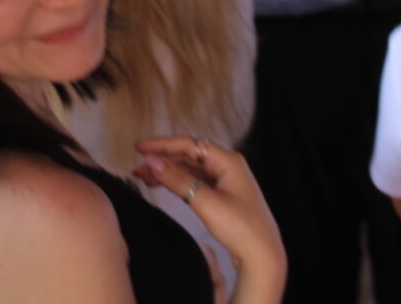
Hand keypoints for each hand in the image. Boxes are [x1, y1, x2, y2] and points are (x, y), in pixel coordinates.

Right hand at [133, 137, 286, 295]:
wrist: (262, 256)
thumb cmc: (240, 227)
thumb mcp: (205, 201)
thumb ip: (177, 179)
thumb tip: (152, 161)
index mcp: (227, 161)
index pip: (189, 144)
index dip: (161, 145)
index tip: (139, 147)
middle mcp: (227, 166)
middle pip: (189, 155)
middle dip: (162, 159)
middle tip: (138, 168)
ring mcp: (226, 181)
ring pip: (190, 169)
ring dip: (168, 172)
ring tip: (144, 178)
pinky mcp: (223, 196)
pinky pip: (195, 181)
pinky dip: (178, 182)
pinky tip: (163, 185)